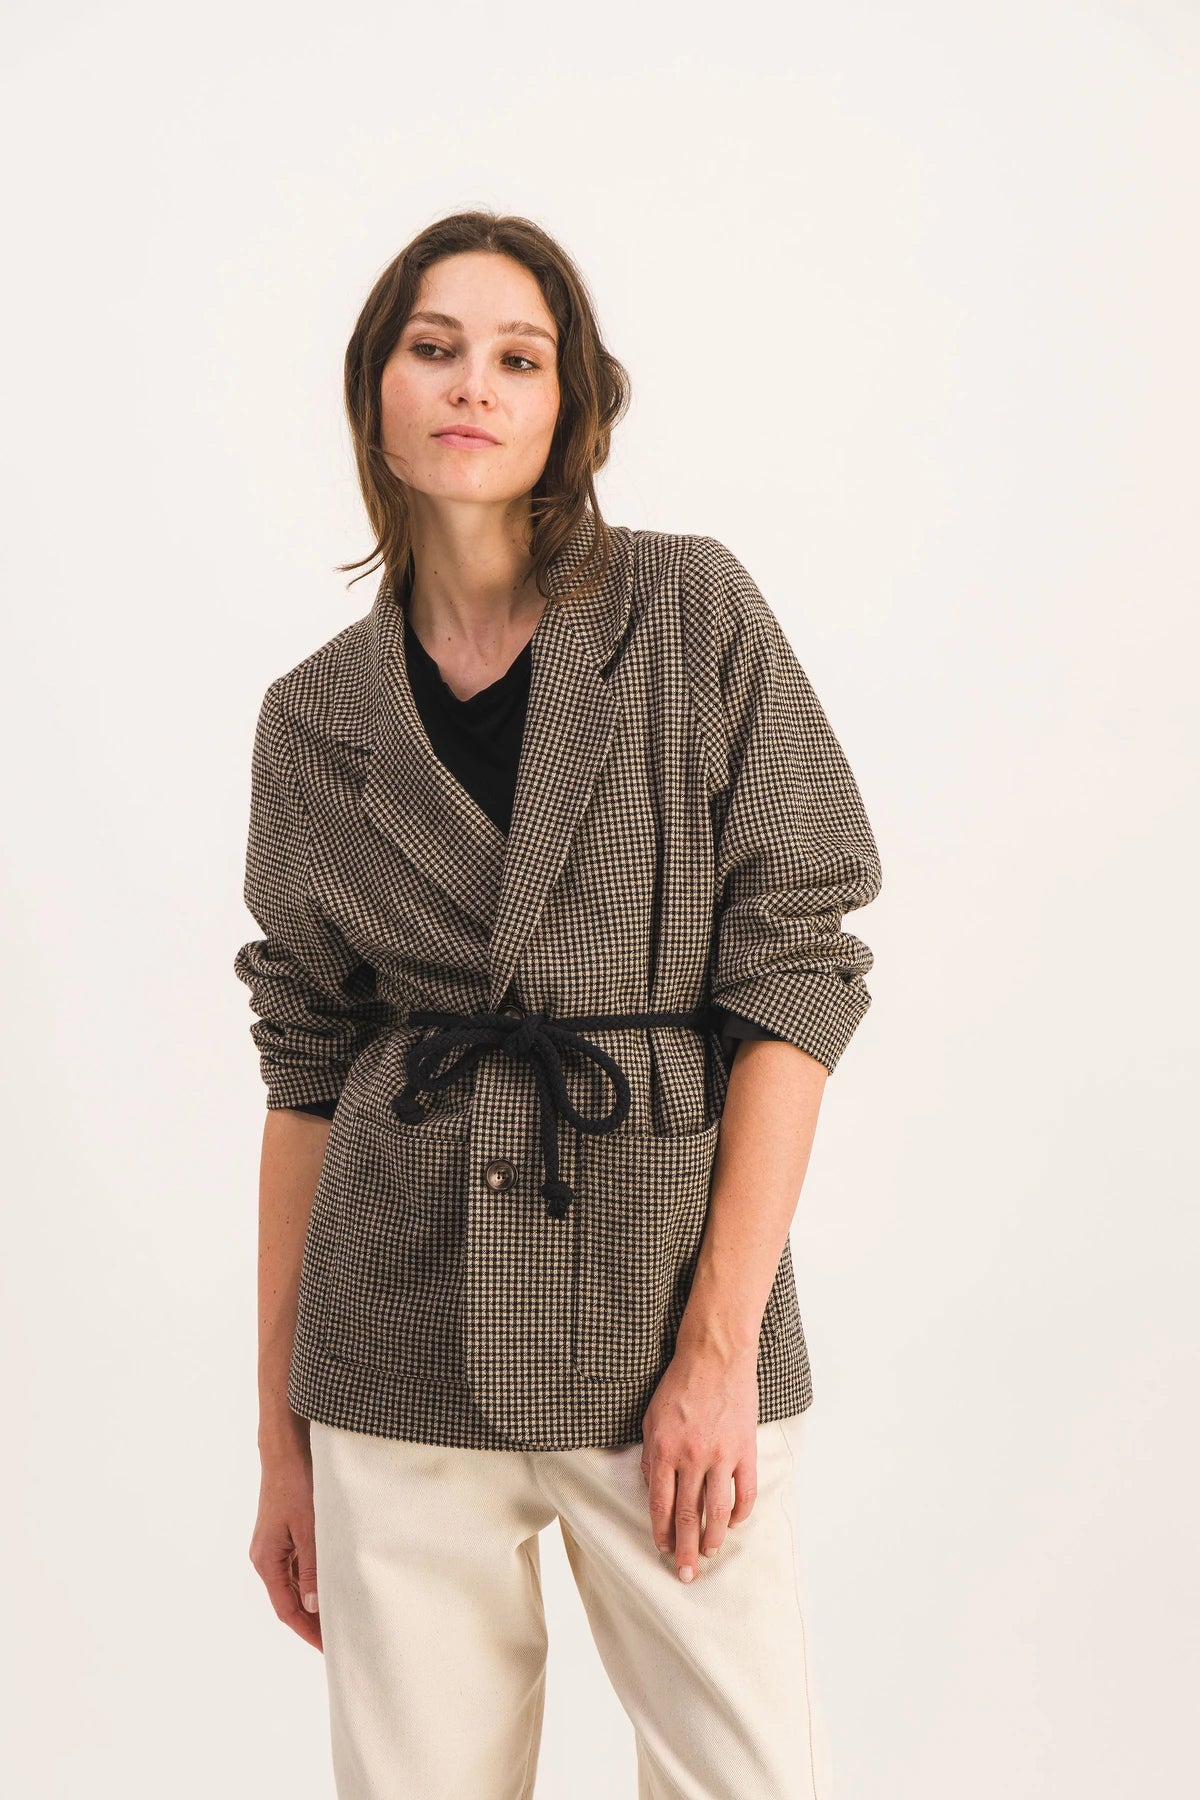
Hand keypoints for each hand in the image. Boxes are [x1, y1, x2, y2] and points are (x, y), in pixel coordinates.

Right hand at [249, 1418, 322, 1650]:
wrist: (286, 1451)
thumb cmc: (296, 1485)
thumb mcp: (309, 1529)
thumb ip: (312, 1568)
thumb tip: (316, 1606)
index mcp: (267, 1561)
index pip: (287, 1609)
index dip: (308, 1631)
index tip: (328, 1648)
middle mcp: (267, 1558)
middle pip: (290, 1600)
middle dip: (312, 1621)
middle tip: (339, 1638)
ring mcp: (275, 1546)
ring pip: (295, 1584)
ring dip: (314, 1600)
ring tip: (340, 1616)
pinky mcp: (284, 1534)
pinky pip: (298, 1566)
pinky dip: (314, 1579)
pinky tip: (333, 1583)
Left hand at [639, 1337, 760, 1582]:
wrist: (715, 1357)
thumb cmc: (679, 1385)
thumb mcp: (651, 1418)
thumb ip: (651, 1455)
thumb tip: (655, 1488)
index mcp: (664, 1450)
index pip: (661, 1505)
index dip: (662, 1532)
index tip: (662, 1550)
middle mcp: (692, 1458)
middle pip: (688, 1515)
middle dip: (685, 1549)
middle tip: (685, 1575)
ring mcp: (721, 1455)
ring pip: (718, 1510)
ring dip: (713, 1537)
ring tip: (708, 1554)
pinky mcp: (745, 1450)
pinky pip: (745, 1491)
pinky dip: (740, 1512)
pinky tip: (734, 1524)